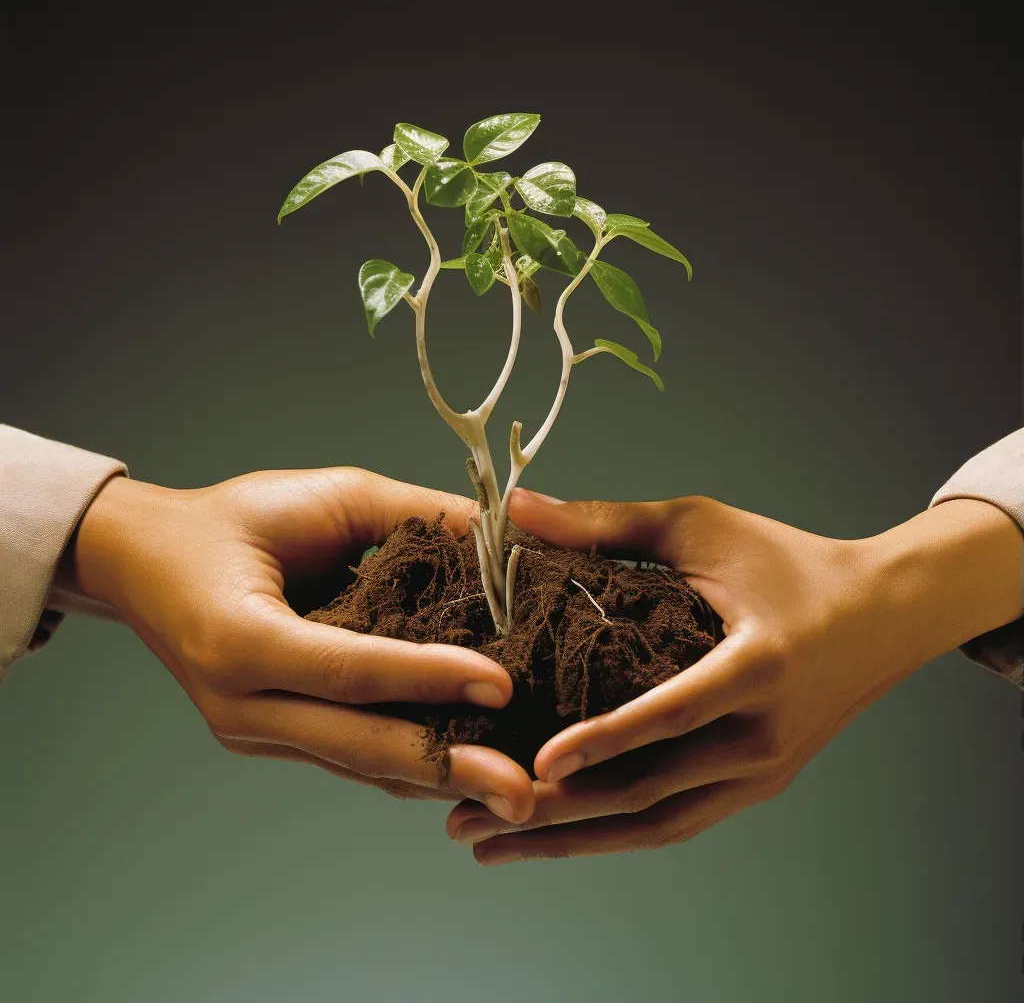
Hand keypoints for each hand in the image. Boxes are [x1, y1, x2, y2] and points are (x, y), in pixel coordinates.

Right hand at [57, 468, 534, 822]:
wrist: (147, 561)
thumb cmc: (235, 520)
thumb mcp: (325, 496)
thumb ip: (412, 512)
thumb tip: (500, 534)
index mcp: (237, 636)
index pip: (347, 667)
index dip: (427, 676)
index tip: (502, 683)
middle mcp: (239, 702)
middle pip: (355, 743)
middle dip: (447, 766)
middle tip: (523, 789)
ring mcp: (250, 730)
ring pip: (356, 763)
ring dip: (436, 776)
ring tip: (510, 792)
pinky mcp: (268, 738)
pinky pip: (346, 757)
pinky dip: (406, 763)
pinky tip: (462, 767)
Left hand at [447, 490, 1021, 860]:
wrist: (880, 613)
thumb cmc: (786, 561)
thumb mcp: (700, 527)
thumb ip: (606, 523)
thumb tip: (516, 509)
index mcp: (757, 665)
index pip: (672, 713)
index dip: (603, 742)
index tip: (535, 765)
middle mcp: (764, 735)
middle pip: (653, 792)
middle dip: (557, 814)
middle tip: (467, 824)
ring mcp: (764, 773)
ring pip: (661, 825)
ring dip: (576, 841)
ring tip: (497, 846)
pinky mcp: (758, 786)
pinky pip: (680, 820)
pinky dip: (618, 833)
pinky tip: (565, 834)